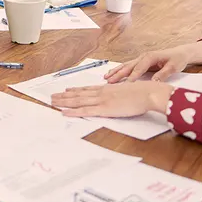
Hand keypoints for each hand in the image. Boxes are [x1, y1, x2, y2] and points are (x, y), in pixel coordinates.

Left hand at [51, 81, 173, 117]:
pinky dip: (73, 112)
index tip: (66, 90)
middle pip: (78, 94)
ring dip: (64, 102)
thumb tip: (116, 98)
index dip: (74, 90)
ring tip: (53, 102)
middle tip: (52, 97)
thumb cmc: (142, 93)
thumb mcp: (127, 91)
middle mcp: (101, 92)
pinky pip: (85, 111)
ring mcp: (102, 100)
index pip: (87, 89)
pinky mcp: (105, 109)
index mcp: (107, 89)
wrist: (148, 93)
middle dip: (64, 96)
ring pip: (78, 101)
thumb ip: (119, 94)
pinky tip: (64, 112)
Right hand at [104, 45, 196, 82]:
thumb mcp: (173, 67)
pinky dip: (119, 70)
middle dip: (118, 74)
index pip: (139, 68)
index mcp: (150, 57)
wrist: (180, 53)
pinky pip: (128, 66)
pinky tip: (113, 74)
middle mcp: (143, 57)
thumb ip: (162, 74)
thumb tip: (153, 83)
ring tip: (106, 77)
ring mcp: (140, 59)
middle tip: (109, 81)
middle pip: (128, 66)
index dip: (132, 77)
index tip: (126, 85)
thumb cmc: (177, 59)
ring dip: (116, 71)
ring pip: (125, 65)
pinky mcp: (140, 62)